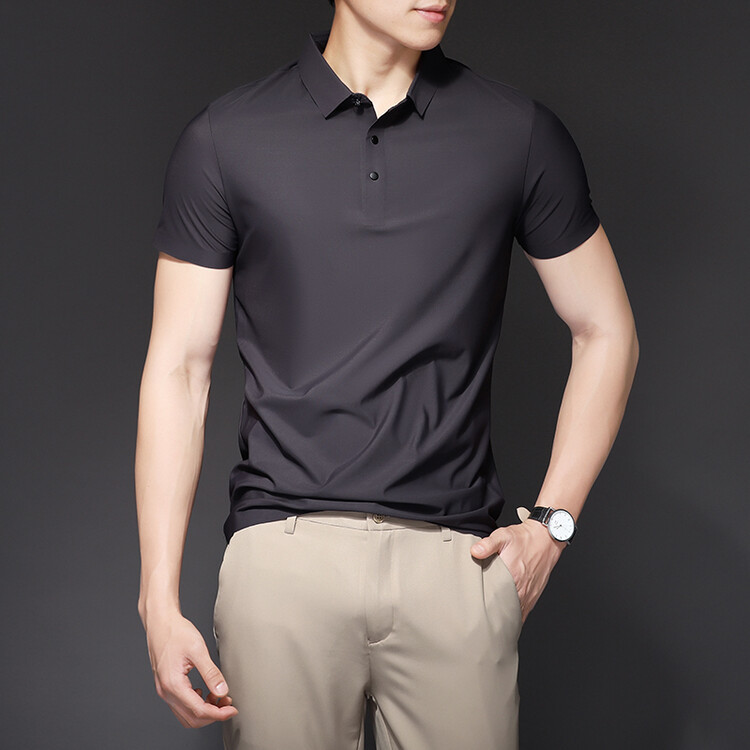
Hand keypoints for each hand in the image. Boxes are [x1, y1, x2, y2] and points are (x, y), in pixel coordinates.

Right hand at [143, 610, 238, 727]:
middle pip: (192, 718)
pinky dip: (196, 704)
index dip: (218, 714)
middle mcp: (166, 692)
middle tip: (228, 703)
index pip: (198, 711)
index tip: (232, 709)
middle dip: (213, 714)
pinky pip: (181, 705)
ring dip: (204, 710)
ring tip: (219, 697)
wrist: (161, 623)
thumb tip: (222, 691)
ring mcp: (164, 690)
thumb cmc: (176, 632)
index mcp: (173, 684)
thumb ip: (211, 673)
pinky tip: (206, 692)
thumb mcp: (198, 649)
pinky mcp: (166, 686)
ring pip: (186, 714)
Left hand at [470, 518, 565, 622]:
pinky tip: (506, 617)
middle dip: (492, 613)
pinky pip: (524, 611)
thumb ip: (488, 544)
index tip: (474, 607)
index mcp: (513, 575)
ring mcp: (529, 593)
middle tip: (480, 615)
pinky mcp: (534, 594)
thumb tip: (475, 551)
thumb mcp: (504, 536)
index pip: (495, 597)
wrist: (546, 539)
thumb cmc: (524, 538)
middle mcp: (522, 587)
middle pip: (505, 609)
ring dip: (504, 616)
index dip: (484, 604)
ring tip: (491, 619)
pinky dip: (515, 616)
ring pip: (515, 613)